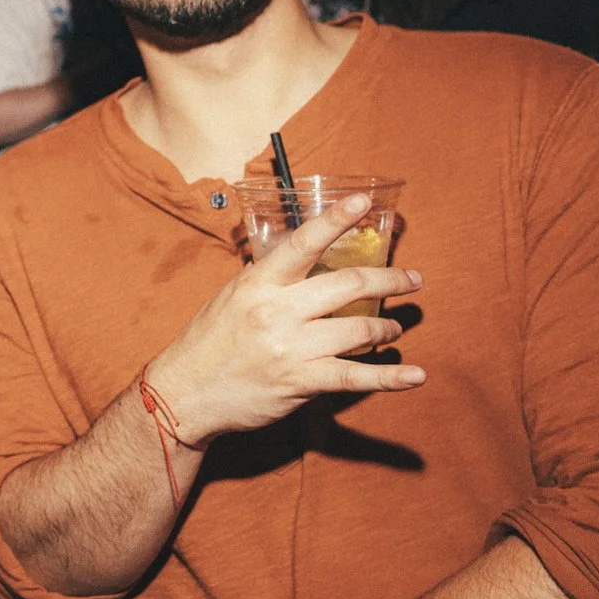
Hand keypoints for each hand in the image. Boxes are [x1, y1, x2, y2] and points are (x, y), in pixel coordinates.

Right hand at [147, 192, 423, 443]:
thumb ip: (271, 281)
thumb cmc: (208, 343)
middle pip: (348, 284)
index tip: (364, 202)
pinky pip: (354, 377)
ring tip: (393, 328)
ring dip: (386, 327)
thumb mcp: (233, 297)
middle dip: (389, 279)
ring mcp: (291, 348)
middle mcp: (277, 311)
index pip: (303, 242)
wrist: (183, 395)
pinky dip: (389, 377)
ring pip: (359, 330)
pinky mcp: (300, 383)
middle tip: (411, 279)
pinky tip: (415, 376)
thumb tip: (308, 263)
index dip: (336, 219)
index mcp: (258, 283)